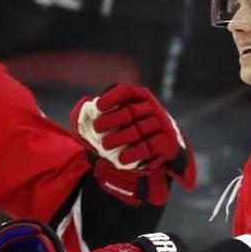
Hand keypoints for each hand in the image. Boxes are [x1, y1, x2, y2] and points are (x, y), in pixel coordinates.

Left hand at [71, 85, 195, 205]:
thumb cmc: (135, 128)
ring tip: (104, 146)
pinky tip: (121, 159)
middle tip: (95, 129)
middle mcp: (153, 108)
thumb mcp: (124, 117)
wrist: (163, 146)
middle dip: (111, 120)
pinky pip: (149, 147)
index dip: (112, 98)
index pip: (126, 92)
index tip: (97, 106)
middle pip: (131, 111)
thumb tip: (84, 109)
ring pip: (138, 130)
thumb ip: (105, 113)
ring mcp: (161, 125)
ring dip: (119, 138)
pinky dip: (134, 153)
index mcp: (141, 97)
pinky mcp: (166, 143)